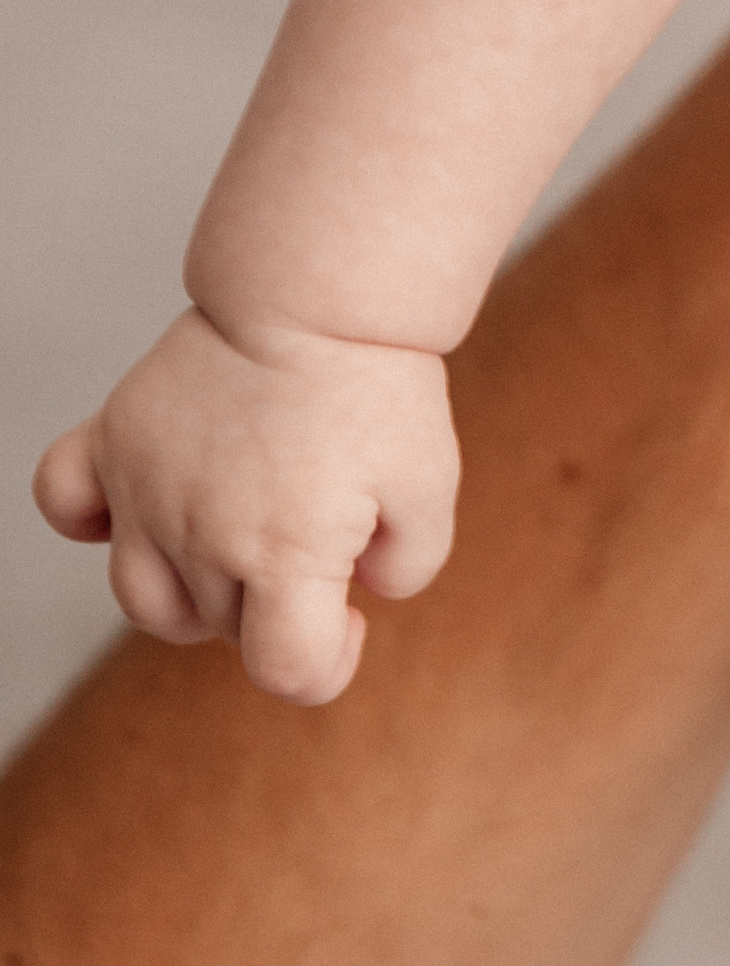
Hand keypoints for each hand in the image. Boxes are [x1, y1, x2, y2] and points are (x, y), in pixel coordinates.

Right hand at [33, 311, 459, 703]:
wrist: (318, 293)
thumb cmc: (376, 386)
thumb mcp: (430, 488)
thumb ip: (407, 567)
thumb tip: (354, 594)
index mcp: (283, 552)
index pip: (286, 672)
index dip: (327, 664)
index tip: (349, 611)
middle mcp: (200, 534)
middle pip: (224, 630)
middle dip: (276, 605)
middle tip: (319, 533)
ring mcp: (146, 488)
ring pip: (145, 598)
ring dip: (199, 589)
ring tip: (246, 534)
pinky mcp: (113, 440)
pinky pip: (63, 502)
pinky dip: (93, 519)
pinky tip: (142, 509)